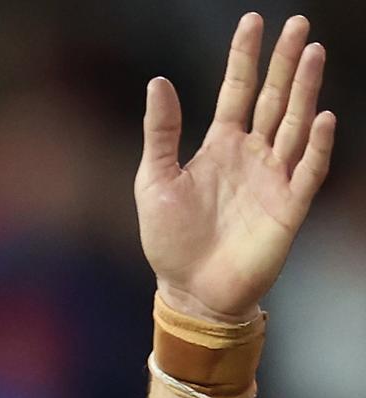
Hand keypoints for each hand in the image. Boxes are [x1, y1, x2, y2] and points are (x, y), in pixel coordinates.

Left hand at [135, 13, 335, 322]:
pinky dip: (316, 145)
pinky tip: (322, 116)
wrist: (189, 289)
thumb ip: (161, 131)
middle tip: (300, 24)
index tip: (253, 21)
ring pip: (294, 125)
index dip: (245, 58)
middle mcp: (251, 155)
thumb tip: (158, 81)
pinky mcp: (288, 208)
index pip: (236, 91)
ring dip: (306, 91)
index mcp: (219, 146)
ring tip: (314, 54)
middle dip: (287, 62)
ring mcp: (273, 179)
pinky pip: (307, 171)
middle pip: (274, 99)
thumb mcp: (155, 179)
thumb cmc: (169, 239)